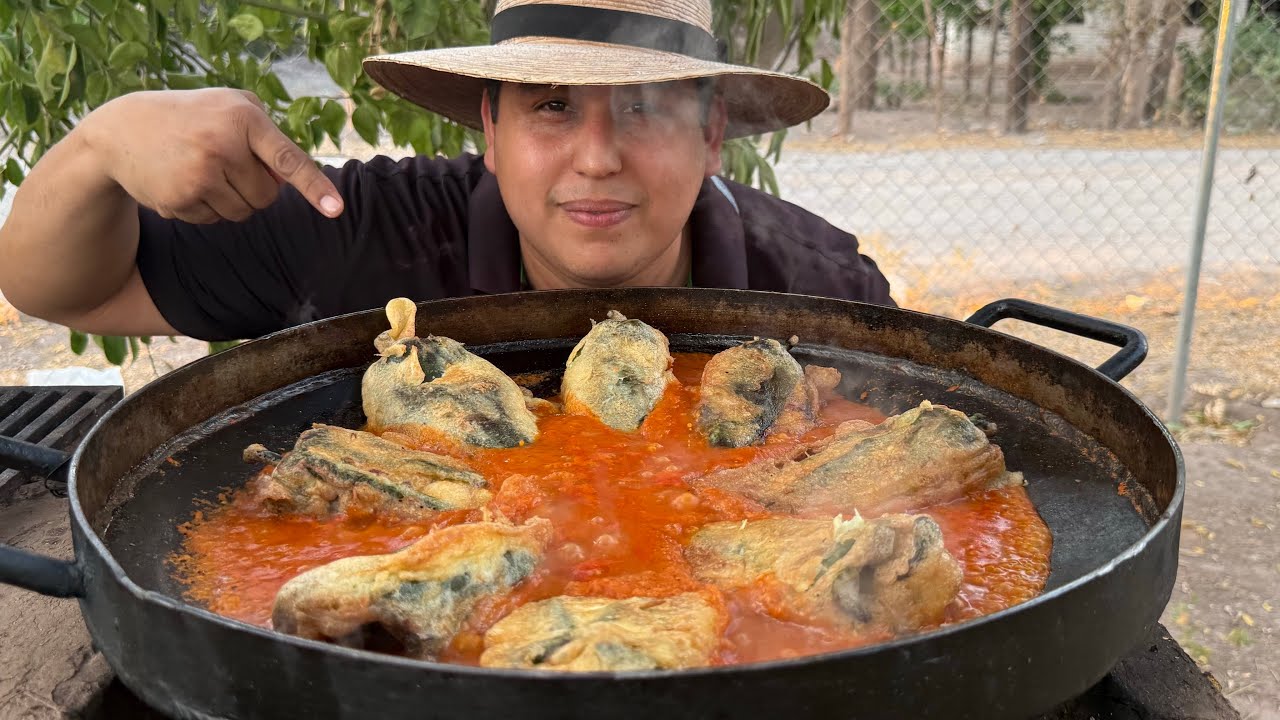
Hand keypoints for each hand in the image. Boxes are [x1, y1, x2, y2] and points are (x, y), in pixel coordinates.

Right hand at [84, 88, 343, 222]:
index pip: (288, 159)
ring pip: (244, 213)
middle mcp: (222, 145)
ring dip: (231, 201)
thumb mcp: (231, 109)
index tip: (336, 209)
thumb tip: (291, 184)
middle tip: (224, 163)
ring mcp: (199, 175)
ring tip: (201, 171)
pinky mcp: (179, 199)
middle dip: (254, 188)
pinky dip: (204, 208)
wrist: (121, 130)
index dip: (314, 187)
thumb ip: (270, 140)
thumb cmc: (194, 118)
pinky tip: (181, 182)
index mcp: (242, 118)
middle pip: (267, 196)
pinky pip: (214, 220)